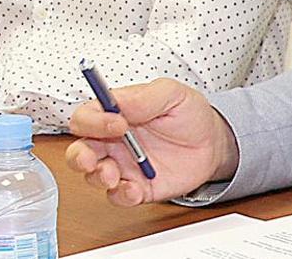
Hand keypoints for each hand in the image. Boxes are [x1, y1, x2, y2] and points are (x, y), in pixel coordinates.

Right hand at [65, 77, 238, 206]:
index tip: (118, 124)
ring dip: (98, 178)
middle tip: (92, 160)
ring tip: (114, 176)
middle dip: (79, 157)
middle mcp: (114, 141)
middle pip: (79, 150)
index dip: (94, 121)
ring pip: (92, 176)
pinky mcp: (136, 187)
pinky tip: (135, 190)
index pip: (86, 116)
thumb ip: (144, 97)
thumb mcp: (172, 94)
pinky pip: (118, 197)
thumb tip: (117, 102)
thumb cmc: (189, 114)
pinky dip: (122, 196)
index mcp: (116, 114)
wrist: (213, 143)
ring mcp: (123, 166)